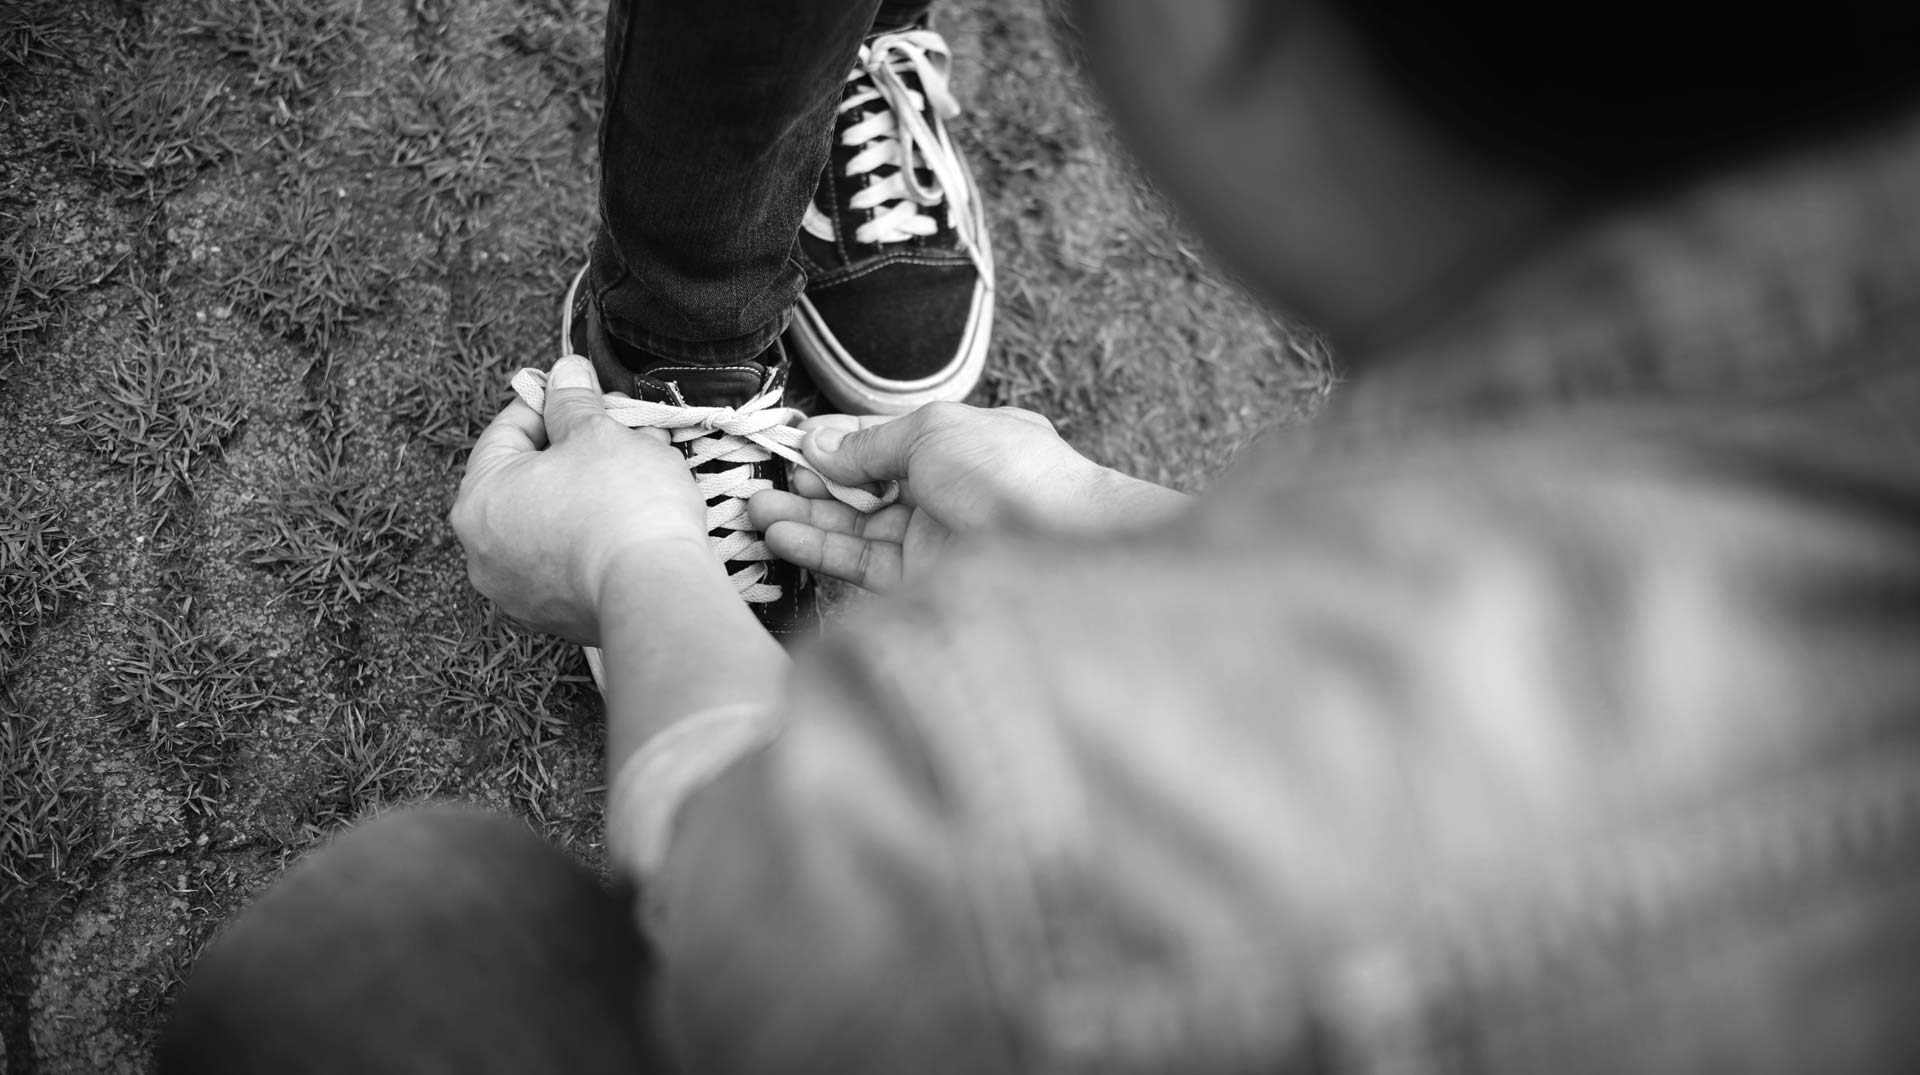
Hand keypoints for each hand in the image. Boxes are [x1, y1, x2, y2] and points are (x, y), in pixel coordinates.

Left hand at [451, 355, 712, 642]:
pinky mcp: (558, 617)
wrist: (657, 593)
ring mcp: (518, 592)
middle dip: (575, 450)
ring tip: (638, 472)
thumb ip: (574, 401)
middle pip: (527, 480)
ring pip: (551, 522)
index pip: (506, 431)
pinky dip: (595, 536)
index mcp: (480, 499)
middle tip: (617, 432)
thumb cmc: (622, 506)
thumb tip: (565, 374)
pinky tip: (635, 518)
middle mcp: (484, 552)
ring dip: (588, 493)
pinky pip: (571, 560)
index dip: (548, 403)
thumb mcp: (598, 433)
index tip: (581, 391)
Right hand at [748, 401, 1186, 592]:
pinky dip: (820, 548)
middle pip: (866, 490)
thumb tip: (820, 442)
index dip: (838, 445)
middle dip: (814, 485)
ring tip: (755, 509)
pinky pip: (860, 564)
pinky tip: (781, 534)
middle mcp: (948, 494)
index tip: (791, 445)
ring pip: (857, 529)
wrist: (1061, 545)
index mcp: (962, 446)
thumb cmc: (1014, 475)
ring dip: (806, 519)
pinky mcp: (922, 586)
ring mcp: (935, 542)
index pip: (885, 444)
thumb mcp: (935, 431)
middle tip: (763, 481)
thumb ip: (870, 442)